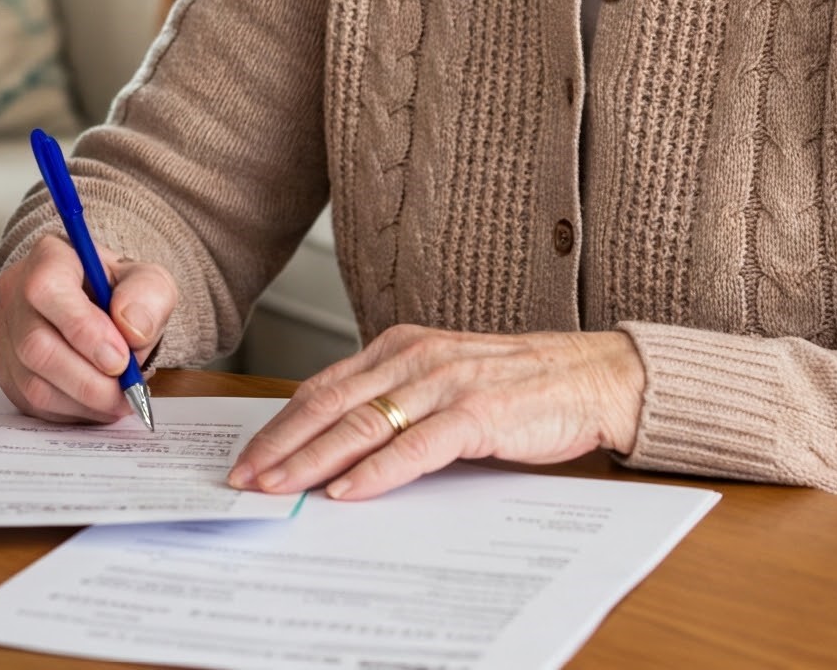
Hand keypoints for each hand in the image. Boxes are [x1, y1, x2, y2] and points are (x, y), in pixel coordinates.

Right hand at [0, 233, 177, 423]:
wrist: (105, 308)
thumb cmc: (121, 292)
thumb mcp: (150, 281)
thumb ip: (148, 297)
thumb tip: (132, 328)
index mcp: (49, 257)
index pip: (46, 290)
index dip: (83, 331)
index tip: (121, 358)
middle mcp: (16, 292)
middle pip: (35, 346)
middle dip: (88, 381)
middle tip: (126, 390)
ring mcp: (6, 334)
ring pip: (32, 382)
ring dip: (83, 402)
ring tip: (118, 398)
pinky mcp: (6, 370)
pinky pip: (31, 404)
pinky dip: (71, 412)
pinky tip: (96, 402)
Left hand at [229, 325, 646, 500]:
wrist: (593, 375)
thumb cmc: (519, 385)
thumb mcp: (443, 380)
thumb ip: (396, 400)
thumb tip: (339, 443)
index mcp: (401, 345)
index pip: (323, 386)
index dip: (280, 423)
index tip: (248, 454)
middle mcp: (415, 357)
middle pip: (330, 404)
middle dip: (281, 444)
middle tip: (244, 477)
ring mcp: (445, 382)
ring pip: (361, 424)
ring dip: (313, 460)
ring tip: (278, 487)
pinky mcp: (478, 413)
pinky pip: (415, 446)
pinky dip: (376, 471)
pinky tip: (348, 492)